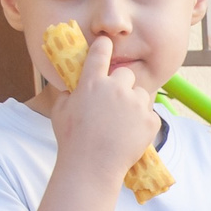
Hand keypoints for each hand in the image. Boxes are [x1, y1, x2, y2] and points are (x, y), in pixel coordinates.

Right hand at [49, 31, 156, 185]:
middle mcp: (115, 88)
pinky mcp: (150, 120)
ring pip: (140, 94)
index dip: (104, 45)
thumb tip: (73, 86)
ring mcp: (135, 103)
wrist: (91, 167)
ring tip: (121, 124)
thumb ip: (68, 93)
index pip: (100, 52)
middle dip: (121, 85)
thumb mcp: (60, 111)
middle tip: (113, 104)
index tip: (106, 43)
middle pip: (126, 74)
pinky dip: (143, 123)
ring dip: (134, 104)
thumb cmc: (71, 140)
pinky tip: (130, 135)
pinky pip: (150, 115)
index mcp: (92, 82)